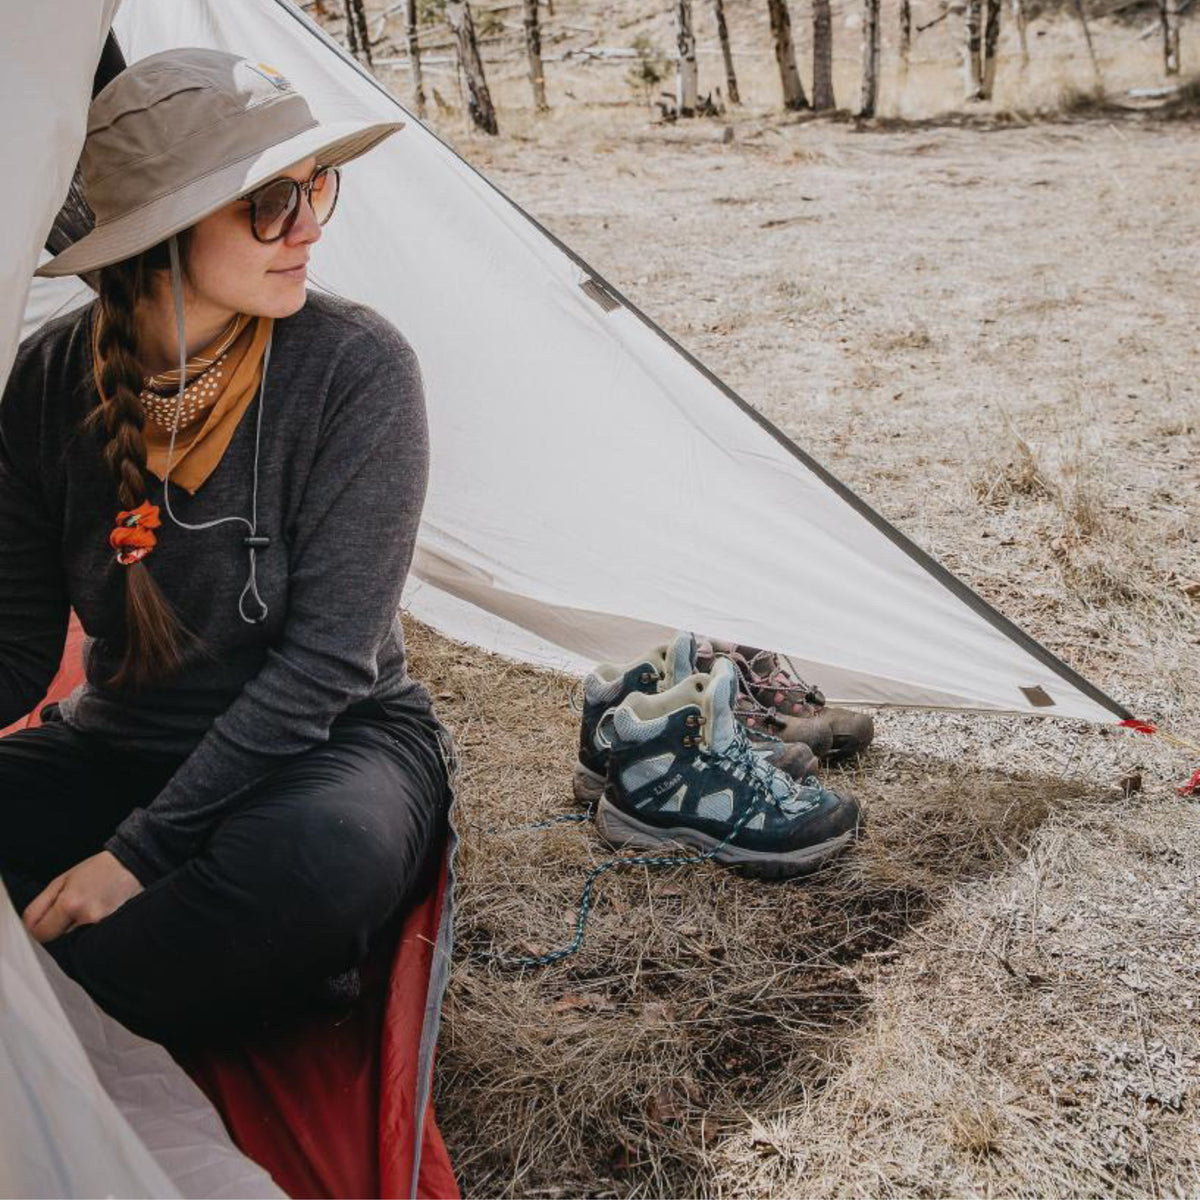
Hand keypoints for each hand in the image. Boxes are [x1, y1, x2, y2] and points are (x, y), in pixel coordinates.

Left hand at [22, 851, 142, 943]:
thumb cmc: (98, 870)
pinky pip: (93, 941)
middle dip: (60, 929)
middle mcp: (88, 918)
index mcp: (71, 903)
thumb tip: (28, 929)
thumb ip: (40, 906)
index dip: (40, 928)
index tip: (48, 920)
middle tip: (72, 912)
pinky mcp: (116, 931)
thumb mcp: (62, 880)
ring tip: (88, 911)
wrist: (133, 866)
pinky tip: (98, 916)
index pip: (41, 934)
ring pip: (76, 941)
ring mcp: (105, 926)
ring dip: (77, 931)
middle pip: (59, 940)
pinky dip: (91, 932)